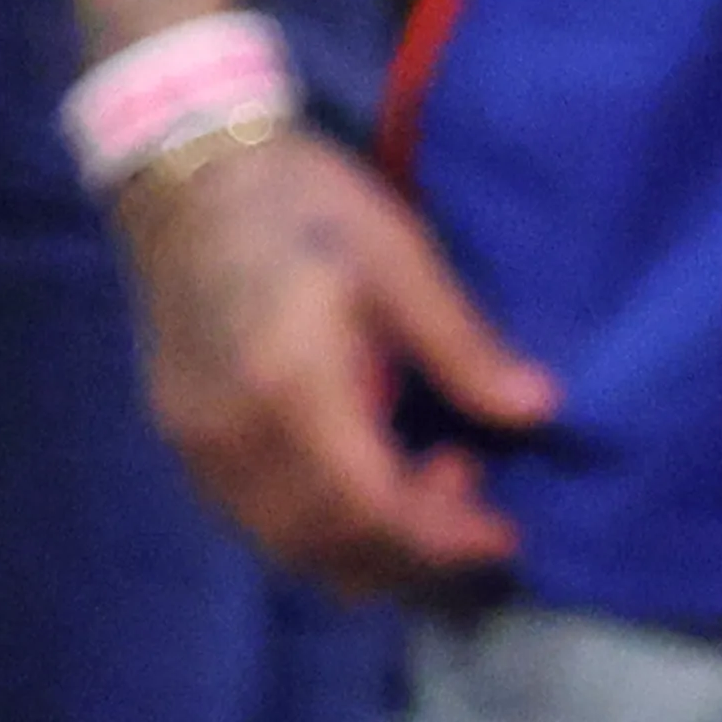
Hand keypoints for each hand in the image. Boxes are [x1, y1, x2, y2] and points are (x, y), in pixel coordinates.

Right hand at [116, 121, 557, 592]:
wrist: (190, 175)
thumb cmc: (307, 204)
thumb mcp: (402, 259)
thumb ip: (463, 347)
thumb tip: (539, 409)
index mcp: (291, 386)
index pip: (369, 508)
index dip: (442, 538)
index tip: (506, 534)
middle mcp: (231, 436)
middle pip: (326, 545)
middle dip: (412, 546)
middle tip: (473, 480)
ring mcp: (196, 445)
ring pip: (285, 544)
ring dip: (366, 543)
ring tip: (429, 476)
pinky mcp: (182, 440)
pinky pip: (253, 520)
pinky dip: (319, 526)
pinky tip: (367, 475)